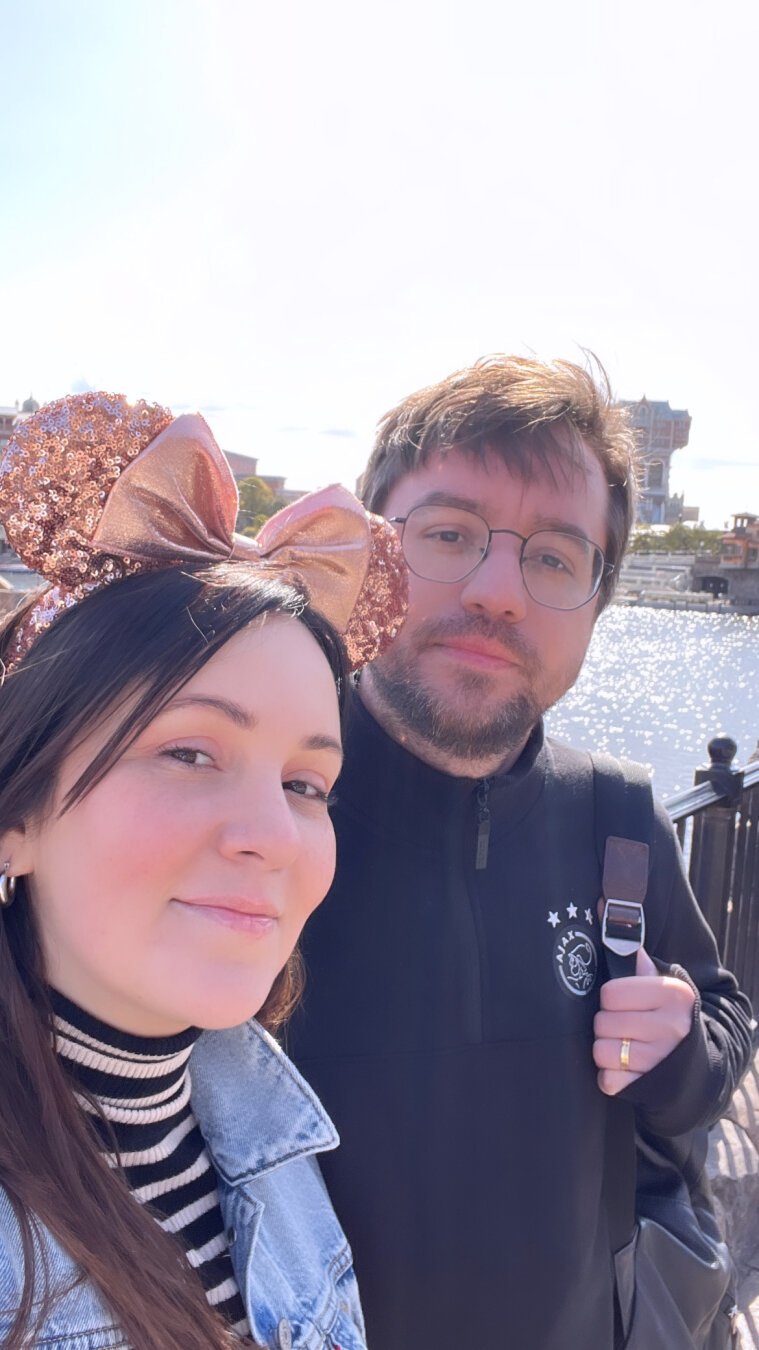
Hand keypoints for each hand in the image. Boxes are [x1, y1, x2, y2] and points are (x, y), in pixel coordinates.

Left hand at [593, 947, 695, 1095]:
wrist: (697, 1063)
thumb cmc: (668, 1015)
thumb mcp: (662, 984)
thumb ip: (636, 958)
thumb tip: (602, 909)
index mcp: (673, 994)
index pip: (610, 993)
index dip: (610, 999)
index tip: (623, 1003)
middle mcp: (671, 1026)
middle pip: (602, 1023)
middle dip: (606, 1025)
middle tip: (623, 1026)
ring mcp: (661, 1059)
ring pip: (601, 1051)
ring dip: (606, 1051)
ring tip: (624, 1047)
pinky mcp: (650, 1087)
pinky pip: (608, 1081)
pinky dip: (610, 1077)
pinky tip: (625, 1069)